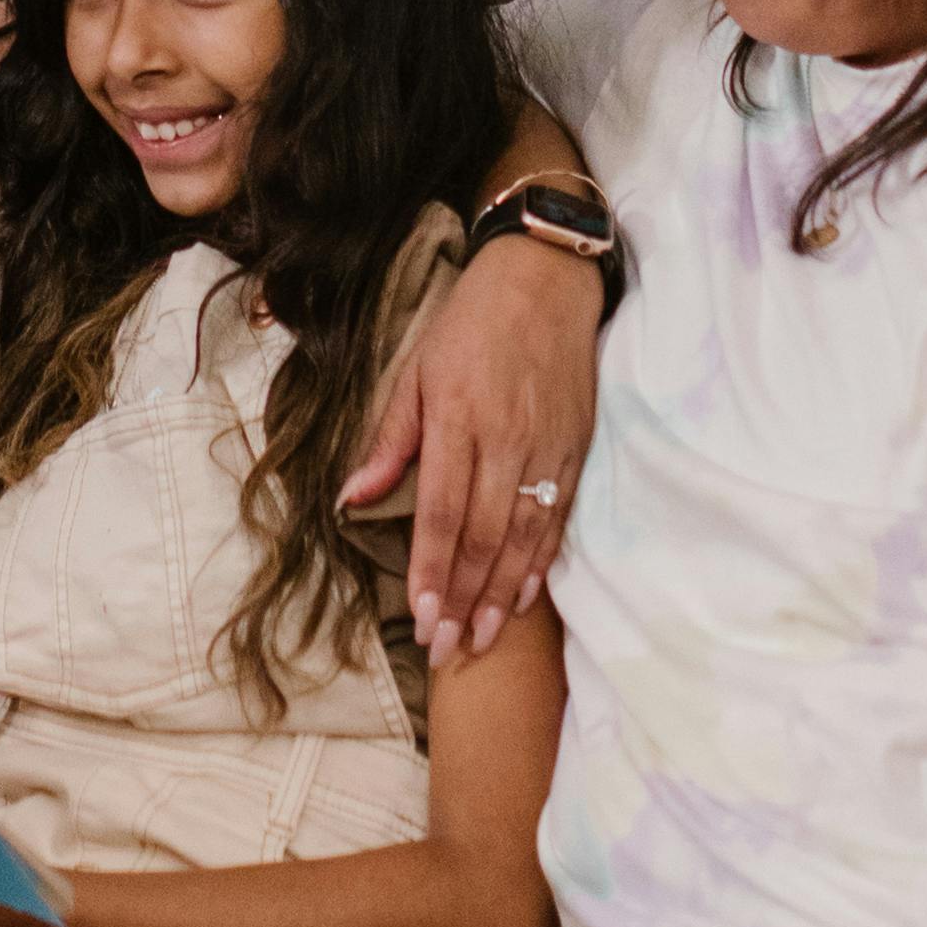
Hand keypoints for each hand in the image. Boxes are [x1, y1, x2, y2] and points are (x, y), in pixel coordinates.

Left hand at [350, 236, 599, 655]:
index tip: (421, 617)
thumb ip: (389, 439)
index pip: (444, 512)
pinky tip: (523, 596)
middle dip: (464, 598)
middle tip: (447, 649)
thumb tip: (352, 498)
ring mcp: (547, 445)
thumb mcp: (415, 368)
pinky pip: (558, 516)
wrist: (546, 278)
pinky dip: (541, 562)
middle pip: (485, 535)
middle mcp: (507, 438)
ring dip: (502, 594)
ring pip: (525, 535)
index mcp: (459, 418)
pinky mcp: (575, 445)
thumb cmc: (470, 322)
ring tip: (481, 639)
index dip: (434, 570)